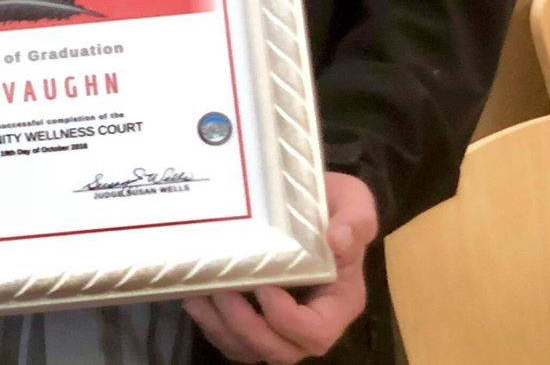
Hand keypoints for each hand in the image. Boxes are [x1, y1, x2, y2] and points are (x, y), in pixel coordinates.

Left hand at [184, 173, 378, 362]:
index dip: (287, 319)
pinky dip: (211, 326)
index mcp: (340, 301)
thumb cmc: (331, 202)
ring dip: (222, 329)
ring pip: (251, 350)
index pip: (317, 333)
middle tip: (223, 291)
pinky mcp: (257, 317)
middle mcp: (313, 322)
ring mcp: (282, 324)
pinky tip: (195, 297)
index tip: (265, 286)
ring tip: (202, 295)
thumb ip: (354, 220)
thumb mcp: (353, 200)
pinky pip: (233, 340)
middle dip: (247, 328)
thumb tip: (337, 240)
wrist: (306, 200)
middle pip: (281, 351)